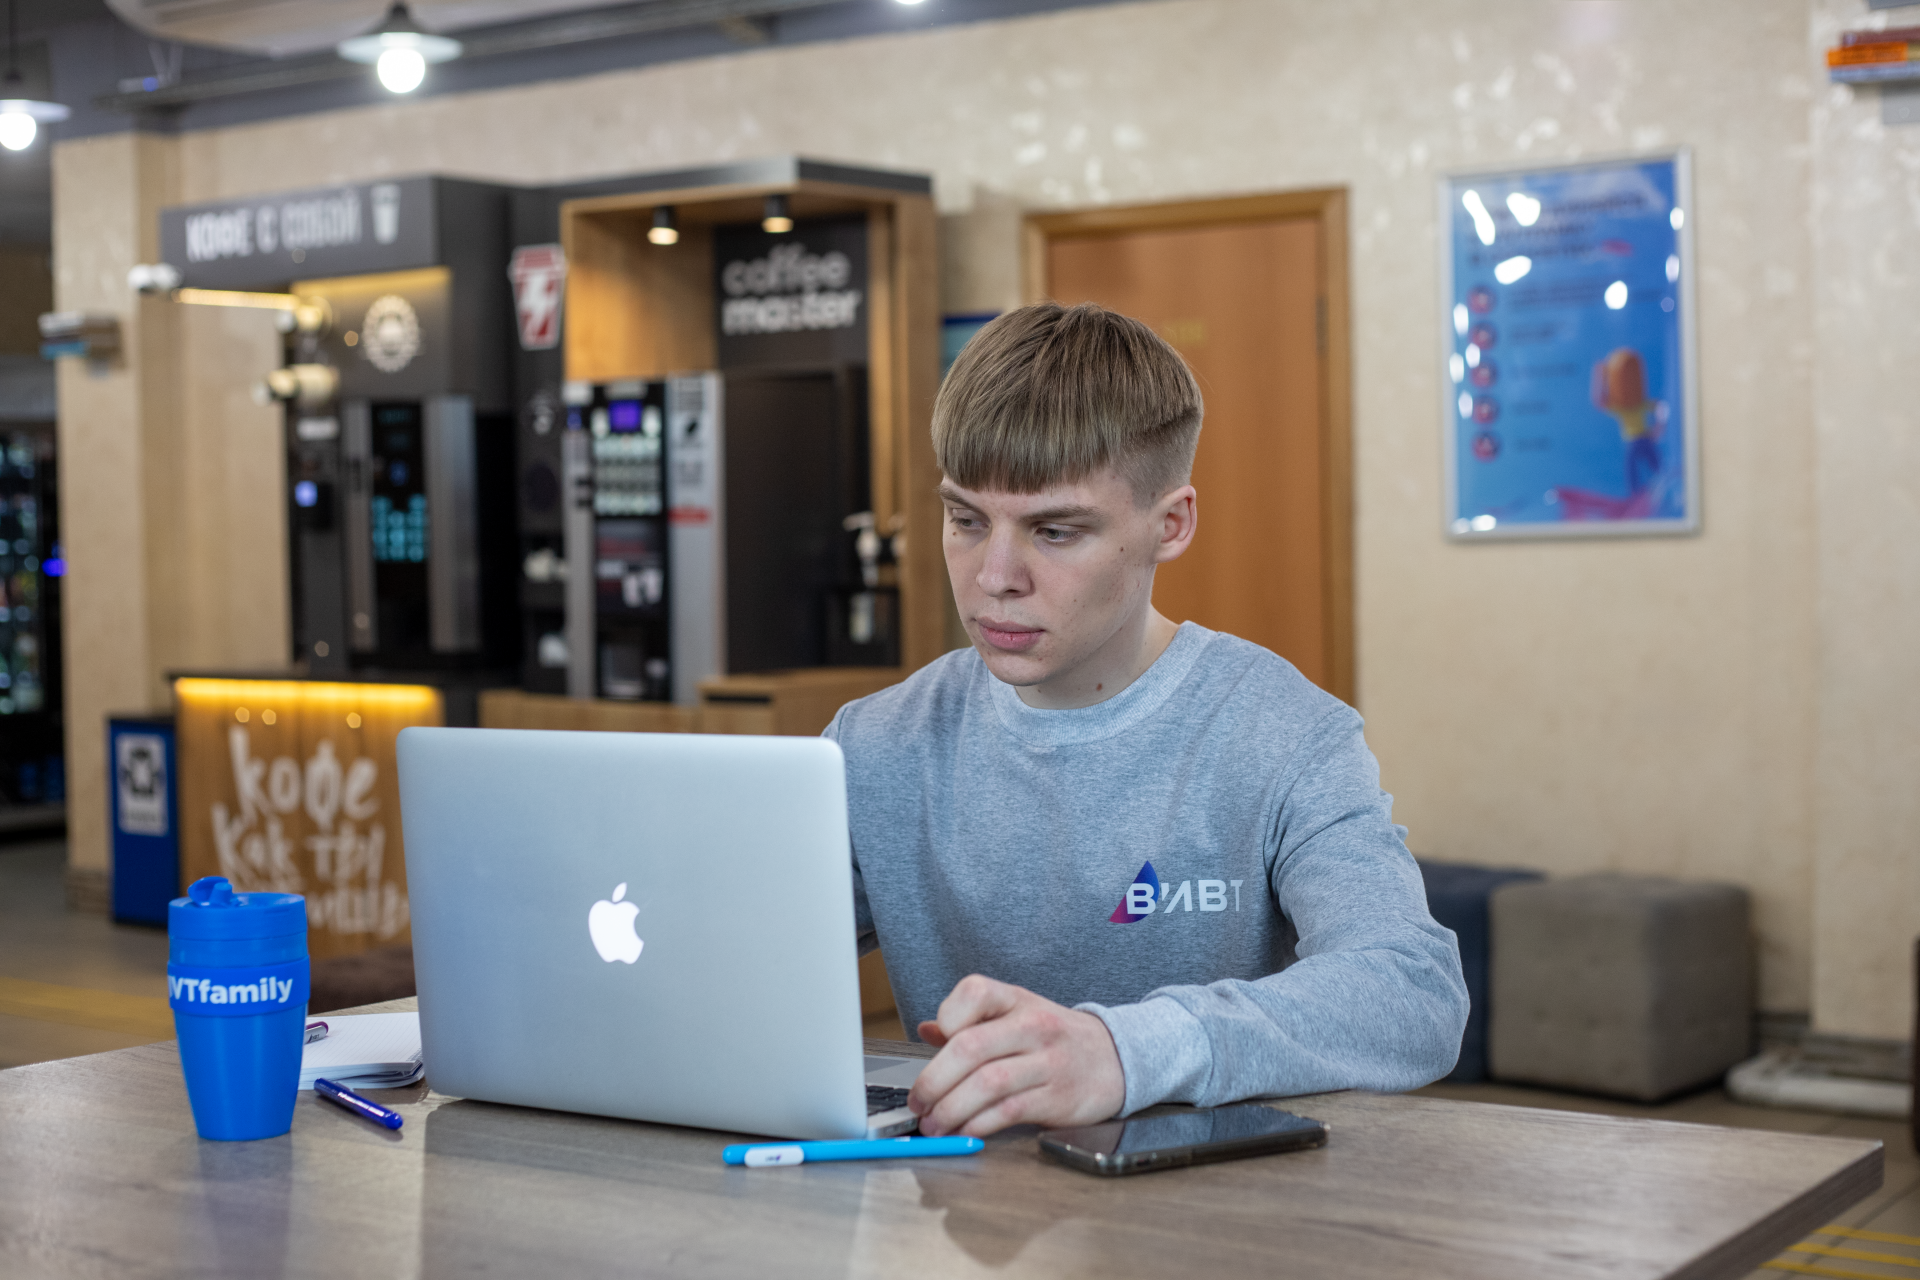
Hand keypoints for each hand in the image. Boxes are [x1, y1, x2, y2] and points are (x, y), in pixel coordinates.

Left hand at [907, 974, 1126, 1137]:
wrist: (1116, 1058)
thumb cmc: (1056, 1038)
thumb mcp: (1017, 1015)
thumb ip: (972, 1022)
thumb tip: (928, 1030)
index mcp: (1016, 1000)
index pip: (974, 992)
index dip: (946, 1016)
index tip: (934, 1042)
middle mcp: (1032, 1026)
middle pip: (970, 1047)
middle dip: (934, 1080)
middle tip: (917, 1102)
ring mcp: (1047, 1062)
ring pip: (987, 1084)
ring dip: (950, 1109)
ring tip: (933, 1124)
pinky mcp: (1057, 1098)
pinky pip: (1007, 1112)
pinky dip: (978, 1125)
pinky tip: (963, 1130)